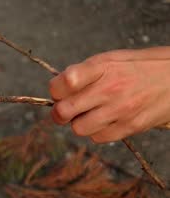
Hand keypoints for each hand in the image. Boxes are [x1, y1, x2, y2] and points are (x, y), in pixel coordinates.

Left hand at [49, 47, 169, 142]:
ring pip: (78, 129)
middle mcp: (110, 88)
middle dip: (60, 112)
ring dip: (80, 123)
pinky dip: (98, 131)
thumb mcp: (112, 59)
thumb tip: (57, 91)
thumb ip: (83, 74)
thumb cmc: (140, 67)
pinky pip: (98, 138)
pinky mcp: (130, 126)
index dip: (56, 90)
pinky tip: (108, 119)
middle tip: (68, 109)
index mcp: (102, 67)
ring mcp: (121, 109)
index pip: (63, 83)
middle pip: (63, 112)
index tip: (61, 91)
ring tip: (93, 113)